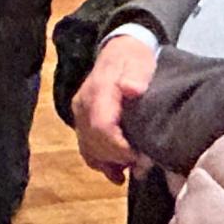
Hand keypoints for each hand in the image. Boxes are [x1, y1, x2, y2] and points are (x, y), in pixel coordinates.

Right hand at [73, 35, 157, 183]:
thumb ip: (137, 77)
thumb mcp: (140, 62)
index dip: (119, 148)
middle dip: (118, 159)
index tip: (139, 157)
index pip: (101, 127)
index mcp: (98, 91)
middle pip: (94, 143)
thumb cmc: (134, 59)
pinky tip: (118, 173)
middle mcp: (83, 105)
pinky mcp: (82, 122)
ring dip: (110, 163)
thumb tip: (133, 89)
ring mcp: (80, 115)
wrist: (119, 50)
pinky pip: (86, 149)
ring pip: (88, 149)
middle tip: (143, 165)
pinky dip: (101, 163)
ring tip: (133, 169)